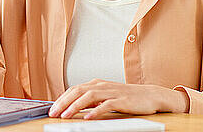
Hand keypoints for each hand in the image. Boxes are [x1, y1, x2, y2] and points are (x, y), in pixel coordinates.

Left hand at [48, 79, 187, 119]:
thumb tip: (74, 108)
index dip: (62, 98)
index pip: (74, 89)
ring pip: (89, 96)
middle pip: (78, 91)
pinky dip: (96, 111)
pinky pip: (106, 105)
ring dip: (75, 106)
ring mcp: (112, 92)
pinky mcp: (121, 100)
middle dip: (64, 102)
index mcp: (96, 84)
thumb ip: (91, 101)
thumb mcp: (105, 97)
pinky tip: (88, 118)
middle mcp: (102, 85)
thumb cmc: (126, 97)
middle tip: (53, 113)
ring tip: (66, 116)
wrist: (149, 95)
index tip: (52, 109)